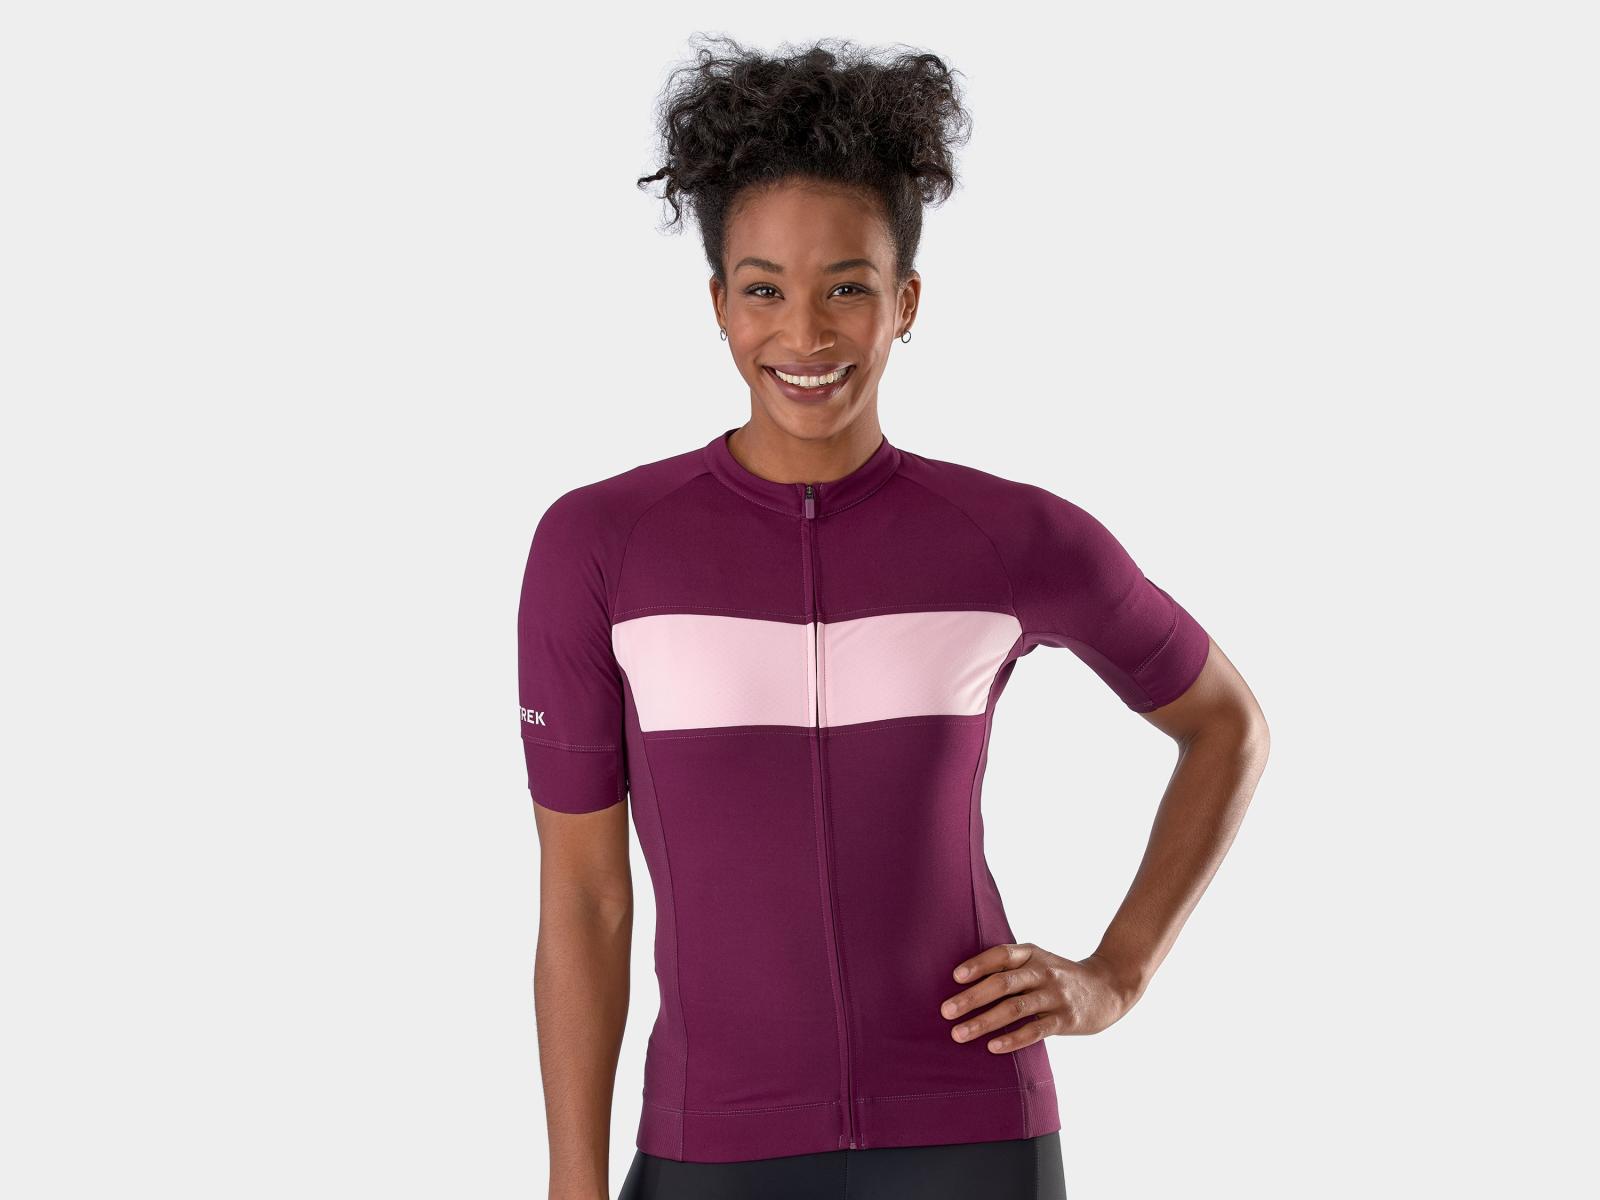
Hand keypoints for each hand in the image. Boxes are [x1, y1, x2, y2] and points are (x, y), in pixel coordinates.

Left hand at [939, 943, 1139, 1051]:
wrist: (1109, 988)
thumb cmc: (1060, 977)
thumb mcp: (1039, 961)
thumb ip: (1010, 968)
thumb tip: (964, 983)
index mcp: (1032, 954)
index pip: (1001, 955)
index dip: (978, 964)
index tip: (955, 977)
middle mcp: (1043, 971)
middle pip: (1002, 983)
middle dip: (971, 998)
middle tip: (945, 1011)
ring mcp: (1055, 996)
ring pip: (1014, 1009)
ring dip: (983, 1022)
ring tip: (959, 1034)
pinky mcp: (1065, 1020)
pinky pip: (1035, 1030)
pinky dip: (1012, 1039)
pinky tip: (993, 1047)